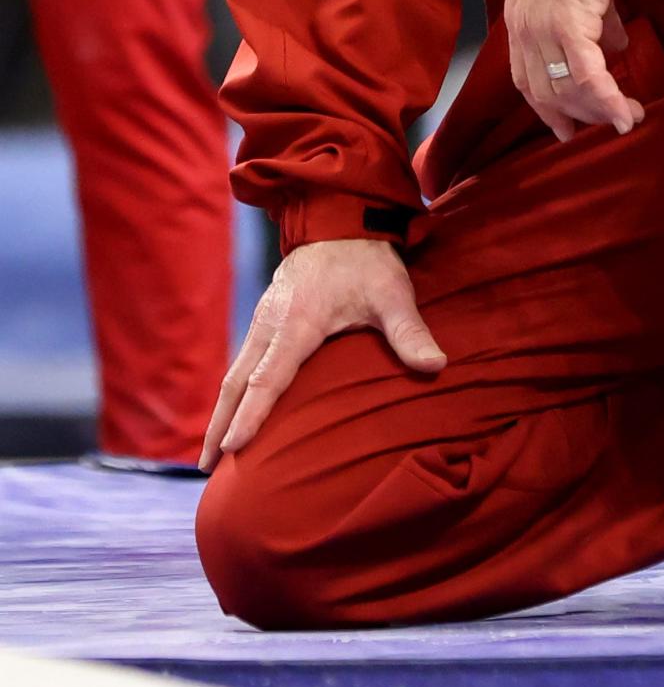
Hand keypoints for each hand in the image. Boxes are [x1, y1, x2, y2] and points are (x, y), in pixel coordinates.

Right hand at [198, 239, 444, 470]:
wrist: (339, 219)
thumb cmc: (367, 261)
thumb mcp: (393, 293)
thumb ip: (409, 331)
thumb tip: (436, 365)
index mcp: (298, 323)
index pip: (269, 378)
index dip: (251, 415)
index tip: (231, 449)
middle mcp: (271, 323)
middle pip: (237, 382)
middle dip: (219, 425)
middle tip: (204, 467)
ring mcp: (263, 319)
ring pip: (234, 371)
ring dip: (219, 411)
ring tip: (210, 453)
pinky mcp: (264, 317)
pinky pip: (241, 360)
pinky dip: (230, 391)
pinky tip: (230, 412)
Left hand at [504, 0, 643, 143]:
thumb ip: (595, 18)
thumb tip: (616, 45)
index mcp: (521, 16)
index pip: (526, 76)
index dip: (547, 106)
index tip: (568, 127)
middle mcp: (523, 27)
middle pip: (543, 91)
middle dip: (575, 117)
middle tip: (606, 127)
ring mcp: (542, 26)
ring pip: (565, 89)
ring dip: (598, 110)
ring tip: (629, 116)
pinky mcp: (568, 22)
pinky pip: (587, 75)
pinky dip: (607, 100)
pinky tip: (625, 112)